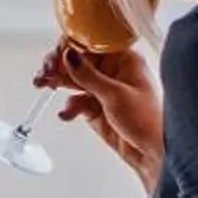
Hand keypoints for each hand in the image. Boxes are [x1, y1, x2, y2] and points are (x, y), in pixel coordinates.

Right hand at [38, 39, 164, 191]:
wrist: (152, 154)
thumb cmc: (148, 121)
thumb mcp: (115, 95)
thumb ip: (87, 76)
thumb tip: (68, 55)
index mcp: (124, 60)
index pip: (92, 44)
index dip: (72, 46)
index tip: (56, 53)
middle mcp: (113, 72)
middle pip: (79, 61)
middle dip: (59, 65)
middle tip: (45, 71)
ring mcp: (104, 90)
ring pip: (74, 80)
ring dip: (59, 83)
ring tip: (44, 85)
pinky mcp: (96, 109)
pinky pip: (76, 102)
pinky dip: (69, 106)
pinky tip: (67, 113)